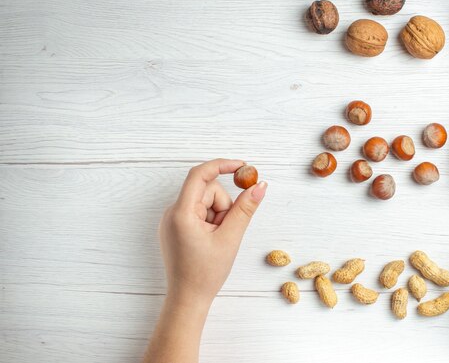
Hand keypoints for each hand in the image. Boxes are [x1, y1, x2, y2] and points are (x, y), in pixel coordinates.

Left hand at [159, 158, 266, 307]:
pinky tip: (210, 241)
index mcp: (181, 213)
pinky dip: (211, 221)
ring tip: (217, 240)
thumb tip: (259, 186)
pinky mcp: (176, 226)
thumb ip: (245, 209)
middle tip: (225, 231)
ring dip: (218, 216)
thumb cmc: (205, 273)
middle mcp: (172, 212)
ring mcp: (173, 220)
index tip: (242, 166)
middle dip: (223, 206)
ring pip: (205, 201)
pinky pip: (199, 211)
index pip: (200, 175)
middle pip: (207, 191)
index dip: (222, 165)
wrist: (188, 299)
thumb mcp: (230, 238)